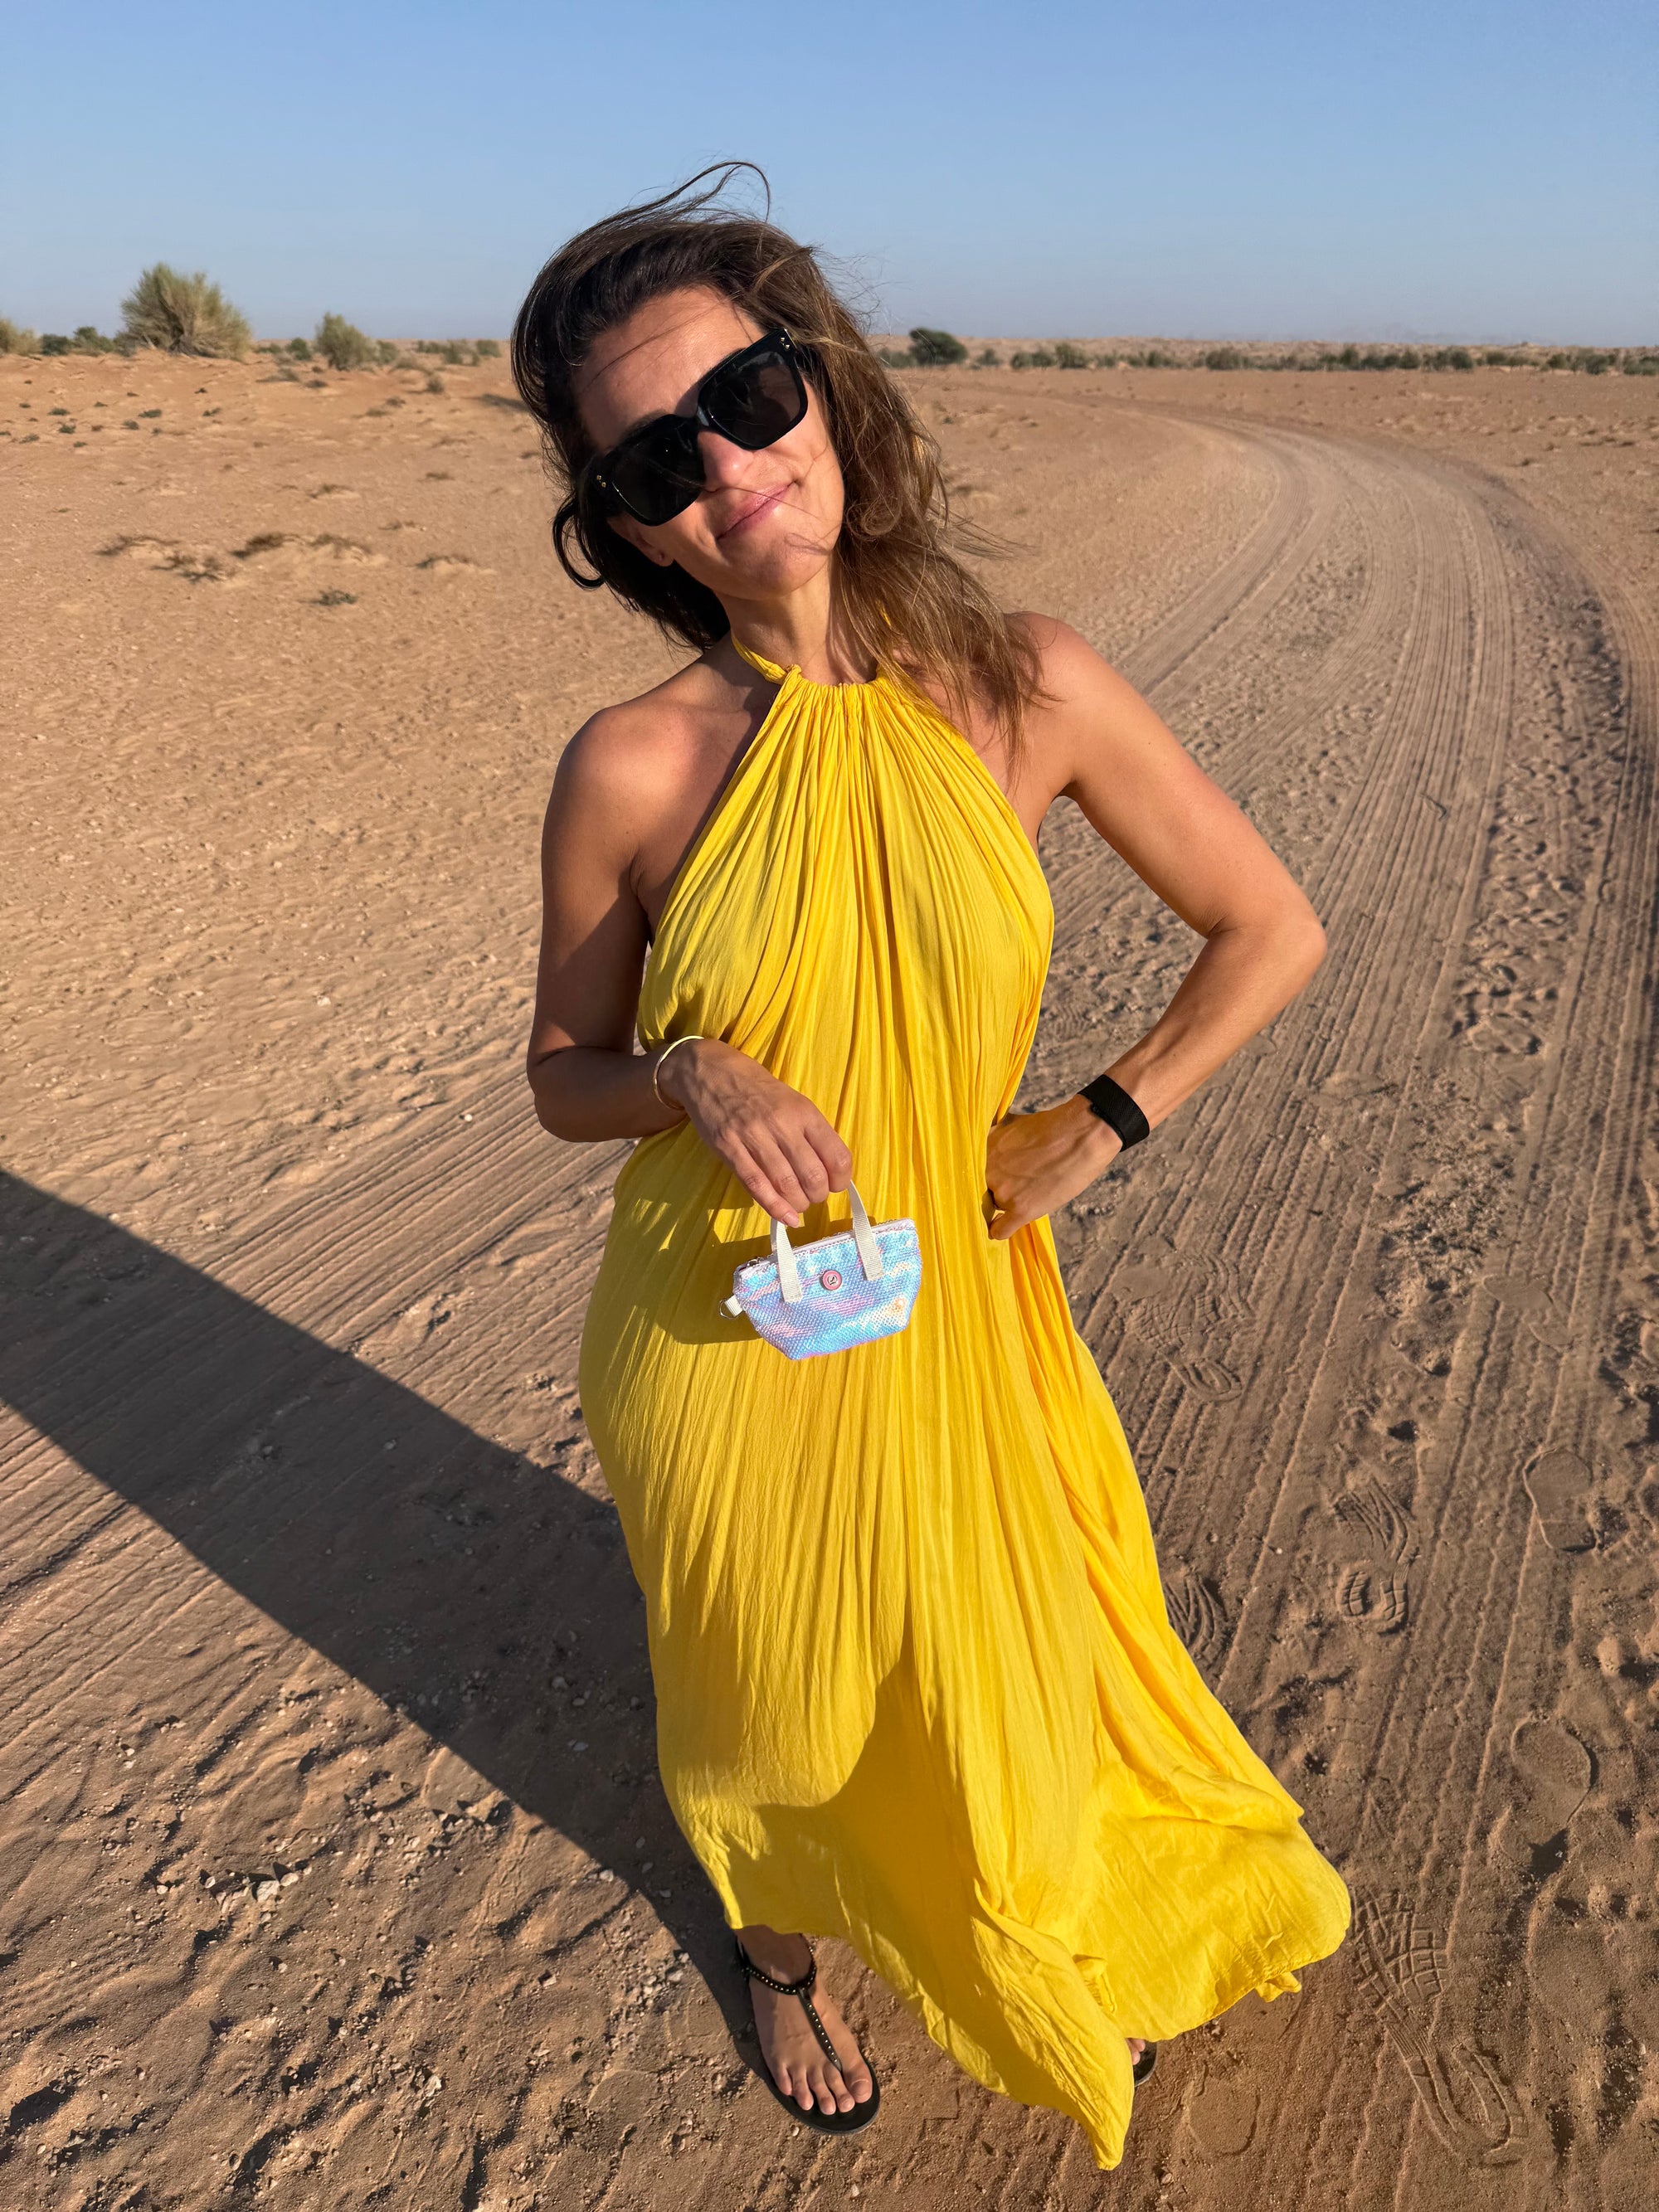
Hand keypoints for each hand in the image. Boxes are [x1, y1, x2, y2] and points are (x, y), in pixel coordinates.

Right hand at [655, 1039, 851, 1225]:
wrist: (711, 1073)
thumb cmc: (758, 1090)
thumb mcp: (794, 1101)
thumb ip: (811, 1132)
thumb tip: (831, 1170)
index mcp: (804, 1112)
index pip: (835, 1155)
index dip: (841, 1179)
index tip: (836, 1184)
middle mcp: (782, 1124)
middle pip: (812, 1175)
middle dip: (818, 1195)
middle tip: (813, 1195)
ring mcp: (754, 1137)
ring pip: (786, 1184)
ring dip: (798, 1203)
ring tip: (799, 1203)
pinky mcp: (730, 1150)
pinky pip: (757, 1186)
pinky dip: (775, 1207)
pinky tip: (787, 1218)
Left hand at [984, 1097, 1121, 1239]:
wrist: (1081, 1136)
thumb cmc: (1052, 1127)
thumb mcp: (1012, 1123)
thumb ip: (995, 1135)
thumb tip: (988, 1140)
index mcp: (983, 1148)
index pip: (970, 1169)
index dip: (982, 1172)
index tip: (989, 1175)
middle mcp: (987, 1171)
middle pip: (982, 1187)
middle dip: (996, 1185)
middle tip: (1016, 1180)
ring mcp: (1003, 1192)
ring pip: (994, 1205)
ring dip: (1007, 1201)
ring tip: (1028, 1191)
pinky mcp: (1021, 1209)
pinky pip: (1000, 1230)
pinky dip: (998, 1230)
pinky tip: (998, 1228)